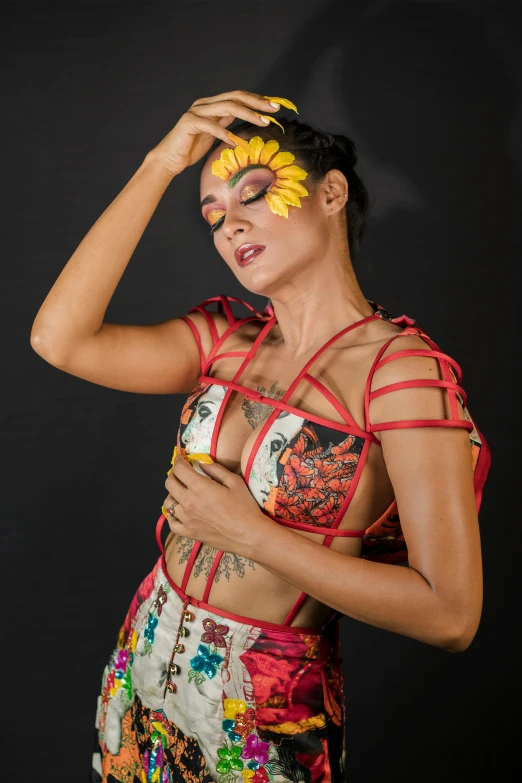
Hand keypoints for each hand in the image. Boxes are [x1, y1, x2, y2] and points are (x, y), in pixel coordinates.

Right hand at [146, 90, 280, 176]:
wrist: (170, 160)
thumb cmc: (192, 149)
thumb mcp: (214, 133)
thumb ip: (226, 122)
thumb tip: (244, 115)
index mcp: (211, 104)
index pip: (238, 97)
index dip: (256, 100)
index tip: (274, 106)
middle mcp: (204, 104)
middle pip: (235, 97)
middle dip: (257, 103)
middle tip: (275, 110)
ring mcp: (196, 111)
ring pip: (226, 107)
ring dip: (248, 114)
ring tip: (263, 122)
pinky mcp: (189, 123)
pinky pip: (211, 126)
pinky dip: (226, 133)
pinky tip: (237, 141)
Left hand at [163, 453, 265, 557]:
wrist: (249, 535)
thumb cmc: (245, 507)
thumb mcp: (234, 481)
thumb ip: (216, 469)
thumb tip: (201, 462)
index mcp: (199, 488)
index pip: (179, 469)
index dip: (178, 460)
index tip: (181, 457)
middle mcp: (189, 503)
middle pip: (170, 483)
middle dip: (174, 474)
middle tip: (181, 472)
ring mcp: (187, 520)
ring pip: (168, 503)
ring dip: (172, 493)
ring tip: (181, 492)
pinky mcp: (189, 533)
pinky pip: (172, 523)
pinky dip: (172, 515)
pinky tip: (180, 511)